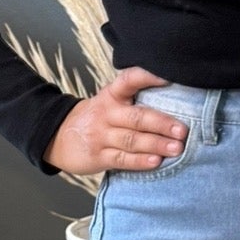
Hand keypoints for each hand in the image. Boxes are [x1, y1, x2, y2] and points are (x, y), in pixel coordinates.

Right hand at [47, 68, 184, 175]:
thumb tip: (178, 100)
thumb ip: (136, 100)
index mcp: (112, 96)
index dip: (147, 77)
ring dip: (156, 144)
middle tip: (182, 130)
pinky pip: (121, 159)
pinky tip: (156, 162)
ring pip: (131, 140)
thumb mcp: (111, 102)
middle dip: (161, 123)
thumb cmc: (98, 118)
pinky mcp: (98, 156)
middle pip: (136, 117)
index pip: (128, 81)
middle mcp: (106, 113)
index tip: (168, 77)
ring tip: (177, 148)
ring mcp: (100, 135)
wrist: (56, 136)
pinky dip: (140, 161)